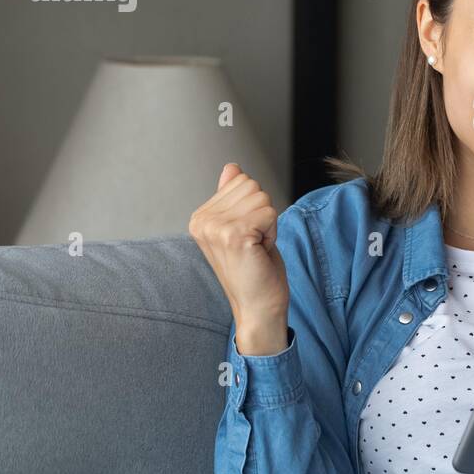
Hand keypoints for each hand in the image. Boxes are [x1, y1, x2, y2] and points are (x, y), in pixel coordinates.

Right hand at [188, 163, 289, 355]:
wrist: (258, 306)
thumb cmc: (255, 267)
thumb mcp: (243, 226)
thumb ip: (233, 197)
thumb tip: (231, 167)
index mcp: (200, 217)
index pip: (241, 180)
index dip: (255, 207)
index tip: (248, 235)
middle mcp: (202, 220)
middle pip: (252, 186)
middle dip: (263, 213)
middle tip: (255, 243)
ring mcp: (215, 228)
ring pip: (262, 198)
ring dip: (269, 223)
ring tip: (257, 247)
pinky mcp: (234, 235)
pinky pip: (269, 212)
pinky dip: (273, 231)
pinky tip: (261, 251)